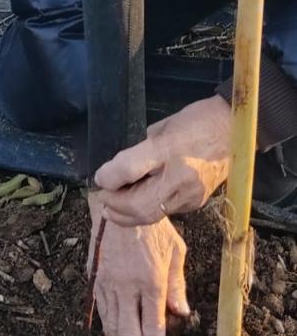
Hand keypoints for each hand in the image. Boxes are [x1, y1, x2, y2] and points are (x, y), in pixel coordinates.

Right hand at [88, 194, 188, 335]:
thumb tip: (182, 312)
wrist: (116, 205)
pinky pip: (100, 311)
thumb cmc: (152, 227)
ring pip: (112, 325)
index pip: (153, 326)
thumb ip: (178, 283)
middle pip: (129, 332)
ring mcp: (109, 284)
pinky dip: (105, 328)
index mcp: (152, 281)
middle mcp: (128, 286)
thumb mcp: (176, 250)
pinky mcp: (95, 279)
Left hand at [94, 95, 231, 226]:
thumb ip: (140, 149)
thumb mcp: (163, 126)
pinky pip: (165, 212)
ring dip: (128, 214)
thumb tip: (116, 170)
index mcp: (169, 148)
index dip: (109, 177)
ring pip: (151, 215)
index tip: (99, 178)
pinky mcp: (196, 203)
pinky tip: (137, 204)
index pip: (130, 169)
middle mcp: (180, 176)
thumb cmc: (196, 121)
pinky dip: (146, 211)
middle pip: (140, 205)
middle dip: (116, 206)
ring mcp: (190, 194)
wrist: (235, 130)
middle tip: (103, 198)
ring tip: (114, 207)